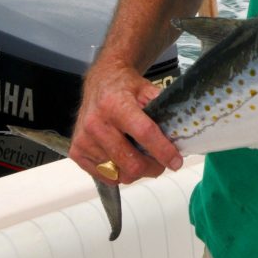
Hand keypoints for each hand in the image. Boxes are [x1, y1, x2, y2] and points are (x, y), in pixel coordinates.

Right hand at [69, 60, 182, 183]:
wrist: (101, 81)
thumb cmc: (125, 87)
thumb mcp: (147, 89)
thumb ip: (162, 109)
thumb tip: (180, 132)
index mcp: (115, 105)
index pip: (144, 133)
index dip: (163, 150)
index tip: (176, 161)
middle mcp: (96, 123)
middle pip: (130, 162)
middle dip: (152, 168)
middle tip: (162, 163)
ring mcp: (84, 140)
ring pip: (118, 173)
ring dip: (137, 171)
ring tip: (144, 159)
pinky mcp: (76, 151)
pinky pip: (104, 176)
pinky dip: (119, 173)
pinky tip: (125, 159)